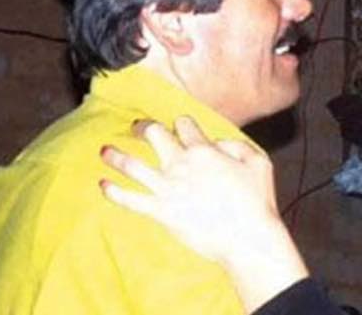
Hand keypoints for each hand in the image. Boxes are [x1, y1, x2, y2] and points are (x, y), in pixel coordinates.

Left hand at [99, 116, 308, 311]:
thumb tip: (218, 142)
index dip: (182, 122)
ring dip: (116, 156)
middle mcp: (181, 164)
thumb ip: (237, 145)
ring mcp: (167, 188)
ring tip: (105, 151)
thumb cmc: (257, 201)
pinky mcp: (160, 211)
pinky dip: (113, 192)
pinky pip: (129, 199)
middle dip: (142, 127)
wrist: (248, 238)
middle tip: (136, 126)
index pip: (184, 125)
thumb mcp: (259, 162)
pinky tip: (102, 185)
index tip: (179, 126)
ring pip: (132, 165)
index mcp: (205, 150)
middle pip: (154, 135)